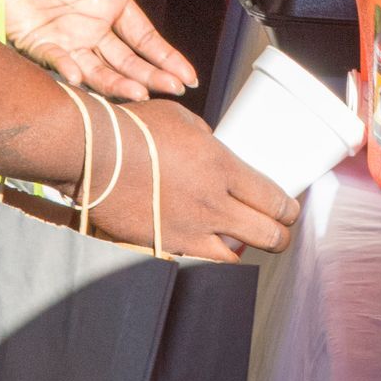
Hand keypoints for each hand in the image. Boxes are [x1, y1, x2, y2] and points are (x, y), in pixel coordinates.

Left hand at [0, 0, 198, 99]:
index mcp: (109, 0)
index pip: (145, 35)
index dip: (166, 55)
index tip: (187, 74)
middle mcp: (92, 25)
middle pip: (130, 59)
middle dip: (153, 75)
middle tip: (174, 89)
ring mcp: (67, 38)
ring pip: (101, 69)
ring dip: (121, 83)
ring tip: (141, 93)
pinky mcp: (39, 44)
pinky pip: (59, 62)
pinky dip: (71, 71)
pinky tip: (83, 78)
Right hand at [87, 98, 296, 261]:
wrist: (92, 153)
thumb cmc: (134, 128)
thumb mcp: (182, 120)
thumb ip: (208, 140)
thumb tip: (215, 151)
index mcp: (222, 168)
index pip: (274, 200)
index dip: (289, 211)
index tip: (289, 212)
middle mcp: (212, 204)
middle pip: (268, 235)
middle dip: (279, 237)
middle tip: (277, 234)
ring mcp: (187, 230)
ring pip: (234, 259)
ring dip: (241, 251)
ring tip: (238, 243)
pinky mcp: (162, 245)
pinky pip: (194, 261)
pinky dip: (202, 256)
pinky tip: (199, 245)